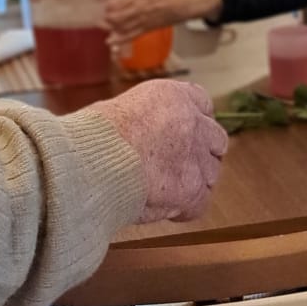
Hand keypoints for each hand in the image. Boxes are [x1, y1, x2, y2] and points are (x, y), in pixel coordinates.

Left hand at [103, 0, 219, 40]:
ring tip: (103, 28)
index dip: (112, 4)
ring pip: (126, 23)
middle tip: (100, 20)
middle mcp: (145, 4)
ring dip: (114, 27)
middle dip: (110, 17)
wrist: (193, 0)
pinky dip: (123, 37)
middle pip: (121, 12)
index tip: (104, 7)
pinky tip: (112, 40)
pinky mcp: (153, 26)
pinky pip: (135, 33)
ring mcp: (149, 16)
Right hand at [103, 80, 227, 221]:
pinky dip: (185, 209)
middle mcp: (192, 122)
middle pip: (214, 139)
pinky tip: (165, 209)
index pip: (202, 103)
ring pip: (211, 172)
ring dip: (193, 181)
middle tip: (176, 166)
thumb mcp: (119, 110)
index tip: (184, 134)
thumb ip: (143, 119)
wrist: (92, 162)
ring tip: (164, 190)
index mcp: (172, 96)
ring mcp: (195, 157)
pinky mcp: (190, 189)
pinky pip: (200, 204)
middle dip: (200, 153)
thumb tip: (142, 138)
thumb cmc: (92, 138)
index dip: (194, 123)